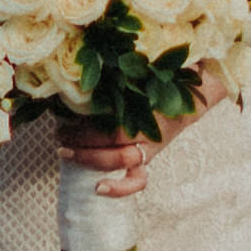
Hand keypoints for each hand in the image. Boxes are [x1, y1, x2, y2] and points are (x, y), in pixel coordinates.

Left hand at [50, 77, 216, 184]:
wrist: (191, 96)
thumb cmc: (162, 81)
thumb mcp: (144, 72)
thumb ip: (122, 72)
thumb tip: (90, 61)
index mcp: (147, 112)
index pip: (116, 131)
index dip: (88, 133)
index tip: (64, 123)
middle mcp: (148, 134)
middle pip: (114, 151)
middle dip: (83, 147)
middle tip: (59, 139)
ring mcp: (148, 149)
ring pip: (122, 165)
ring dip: (90, 162)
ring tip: (65, 154)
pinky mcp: (147, 159)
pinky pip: (137, 181)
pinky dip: (120, 189)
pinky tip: (99, 189)